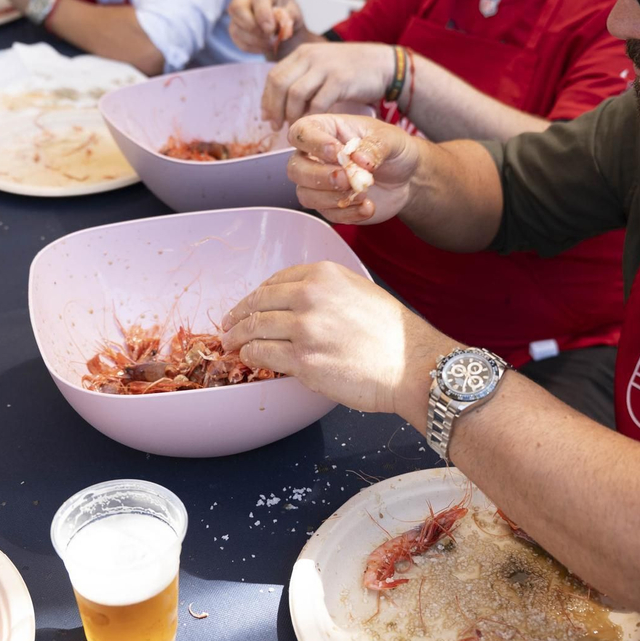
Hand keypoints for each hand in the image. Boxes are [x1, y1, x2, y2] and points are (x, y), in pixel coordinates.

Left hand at [221, 261, 450, 415]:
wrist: (411, 366)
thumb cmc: (393, 334)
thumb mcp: (359, 291)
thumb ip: (326, 290)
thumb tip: (295, 301)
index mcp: (324, 274)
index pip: (275, 281)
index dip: (256, 296)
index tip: (248, 305)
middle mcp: (310, 296)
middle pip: (258, 303)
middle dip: (237, 315)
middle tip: (228, 325)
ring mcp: (304, 329)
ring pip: (254, 329)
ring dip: (237, 337)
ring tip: (230, 344)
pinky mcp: (302, 361)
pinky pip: (262, 355)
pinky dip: (250, 356)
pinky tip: (248, 358)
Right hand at [229, 0, 304, 58]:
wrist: (284, 27)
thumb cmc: (289, 15)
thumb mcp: (294, 14)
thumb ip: (286, 16)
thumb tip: (273, 25)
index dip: (263, 14)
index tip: (271, 29)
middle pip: (237, 8)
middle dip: (254, 27)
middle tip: (270, 37)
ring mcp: (237, 13)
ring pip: (236, 28)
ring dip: (256, 41)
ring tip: (272, 43)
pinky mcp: (234, 27)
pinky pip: (238, 40)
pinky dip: (253, 47)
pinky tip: (265, 46)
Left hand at [263, 41, 394, 124]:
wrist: (384, 64)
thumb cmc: (352, 70)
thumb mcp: (322, 66)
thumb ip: (302, 78)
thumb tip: (278, 104)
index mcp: (302, 53)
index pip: (274, 76)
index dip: (267, 99)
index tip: (268, 118)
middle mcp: (311, 56)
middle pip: (279, 84)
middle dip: (274, 109)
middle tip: (276, 127)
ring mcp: (326, 67)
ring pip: (295, 94)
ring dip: (292, 115)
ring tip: (295, 128)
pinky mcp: (341, 80)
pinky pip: (318, 103)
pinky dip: (313, 117)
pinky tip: (315, 126)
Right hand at [286, 113, 422, 224]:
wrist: (407, 178)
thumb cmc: (394, 149)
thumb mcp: (392, 139)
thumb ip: (376, 146)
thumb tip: (359, 159)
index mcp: (326, 130)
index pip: (301, 132)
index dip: (313, 143)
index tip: (338, 152)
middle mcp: (316, 156)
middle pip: (295, 168)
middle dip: (318, 177)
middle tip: (346, 179)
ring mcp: (320, 183)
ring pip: (306, 195)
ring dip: (332, 198)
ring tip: (363, 193)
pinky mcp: (330, 205)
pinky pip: (328, 214)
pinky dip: (348, 213)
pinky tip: (368, 206)